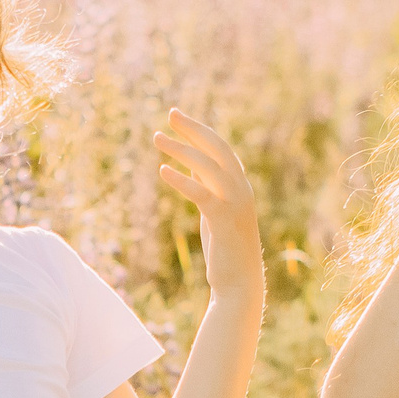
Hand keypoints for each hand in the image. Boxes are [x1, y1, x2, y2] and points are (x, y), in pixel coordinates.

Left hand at [154, 109, 263, 299]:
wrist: (240, 284)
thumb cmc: (225, 250)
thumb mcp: (215, 212)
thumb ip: (208, 188)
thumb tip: (191, 167)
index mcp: (240, 186)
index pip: (220, 149)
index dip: (199, 131)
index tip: (178, 118)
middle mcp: (241, 190)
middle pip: (217, 148)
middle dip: (193, 129)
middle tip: (170, 113)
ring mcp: (236, 204)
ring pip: (208, 166)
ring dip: (181, 149)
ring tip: (157, 138)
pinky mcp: (224, 220)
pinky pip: (201, 193)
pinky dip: (182, 180)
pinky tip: (163, 170)